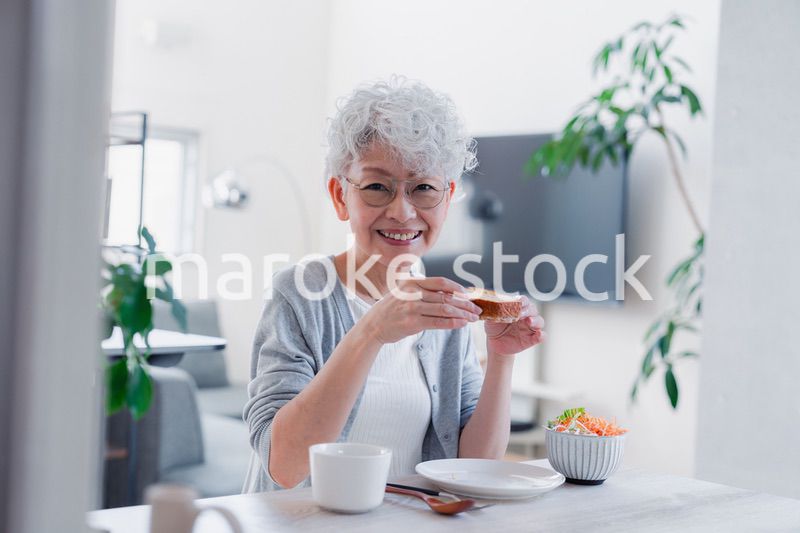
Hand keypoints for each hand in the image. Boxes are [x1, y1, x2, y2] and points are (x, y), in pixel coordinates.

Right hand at [362, 277, 481, 343]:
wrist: (373, 325)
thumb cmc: (392, 309)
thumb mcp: (404, 292)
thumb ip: (423, 291)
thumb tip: (448, 293)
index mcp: (412, 282)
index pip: (440, 282)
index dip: (457, 287)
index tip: (469, 294)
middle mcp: (412, 293)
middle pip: (446, 296)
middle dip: (465, 303)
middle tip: (476, 309)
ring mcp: (412, 308)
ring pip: (444, 309)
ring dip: (462, 314)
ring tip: (473, 318)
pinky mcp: (412, 323)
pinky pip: (437, 322)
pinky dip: (452, 323)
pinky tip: (462, 324)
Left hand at [484, 298, 545, 356]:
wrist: (494, 343)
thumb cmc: (494, 327)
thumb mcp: (491, 319)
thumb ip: (493, 312)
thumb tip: (493, 305)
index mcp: (518, 309)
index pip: (524, 301)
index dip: (523, 301)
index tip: (519, 302)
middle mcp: (526, 316)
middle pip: (533, 310)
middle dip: (528, 311)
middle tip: (521, 314)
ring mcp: (530, 328)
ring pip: (540, 321)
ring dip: (536, 321)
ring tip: (529, 322)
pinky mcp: (532, 339)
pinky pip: (542, 336)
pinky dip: (542, 335)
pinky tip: (538, 335)